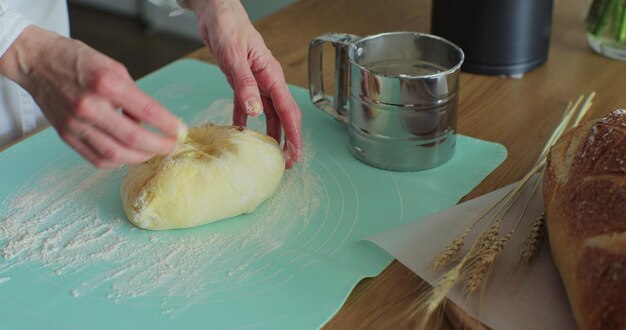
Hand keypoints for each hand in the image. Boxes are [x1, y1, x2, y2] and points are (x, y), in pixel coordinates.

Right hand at [0, 26, 183, 167]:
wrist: (37, 61)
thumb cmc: (77, 60)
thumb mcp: (114, 68)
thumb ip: (133, 96)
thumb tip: (151, 121)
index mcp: (105, 83)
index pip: (147, 110)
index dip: (168, 124)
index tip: (181, 131)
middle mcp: (90, 106)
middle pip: (133, 139)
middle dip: (159, 146)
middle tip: (172, 146)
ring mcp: (76, 123)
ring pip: (115, 155)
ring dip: (139, 157)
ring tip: (152, 152)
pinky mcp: (66, 135)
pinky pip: (96, 158)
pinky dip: (117, 161)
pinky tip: (128, 155)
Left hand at [187, 0, 301, 167]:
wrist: (217, 12)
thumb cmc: (229, 28)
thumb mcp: (234, 56)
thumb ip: (245, 84)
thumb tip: (255, 112)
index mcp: (271, 74)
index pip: (287, 109)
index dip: (293, 134)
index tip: (295, 153)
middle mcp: (268, 81)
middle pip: (283, 115)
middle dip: (288, 139)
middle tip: (288, 162)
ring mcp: (256, 82)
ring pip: (268, 114)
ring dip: (271, 134)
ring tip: (270, 154)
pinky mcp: (242, 82)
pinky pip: (247, 107)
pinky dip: (246, 122)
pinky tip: (242, 135)